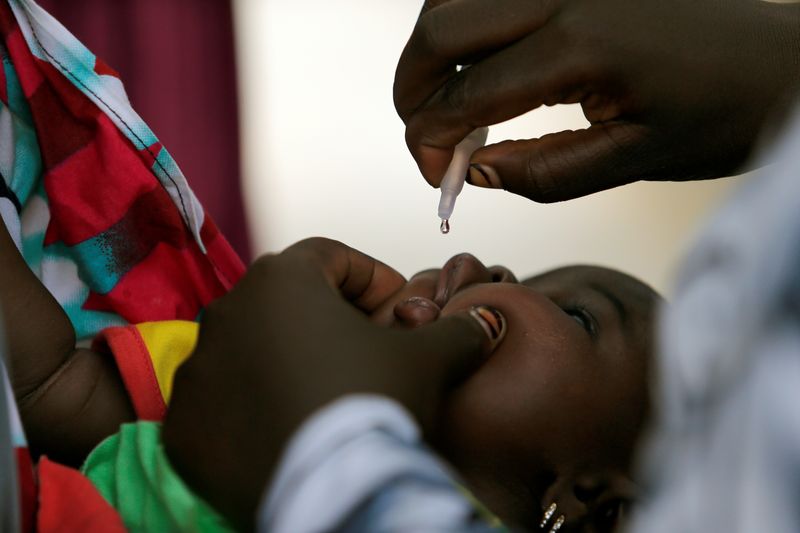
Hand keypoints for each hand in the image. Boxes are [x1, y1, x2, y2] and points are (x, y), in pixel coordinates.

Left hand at [162, 238, 504, 528]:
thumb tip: (486, 320)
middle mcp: (227, 312)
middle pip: (290, 301)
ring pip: (252, 350)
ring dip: (291, 361)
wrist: (331, 491)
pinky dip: (254, 407)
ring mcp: (197, 370)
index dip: (375, 278)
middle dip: (333, 320)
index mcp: (281, 279)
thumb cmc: (374, 404)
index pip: (332, 256)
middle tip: (371, 354)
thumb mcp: (429, 358)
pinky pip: (223, 403)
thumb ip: (457, 328)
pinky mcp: (183, 426)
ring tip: (330, 394)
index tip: (402, 310)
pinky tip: (291, 429)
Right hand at [394, 0, 799, 201]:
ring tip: (446, 101)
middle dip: (412, 92)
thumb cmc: (722, 113)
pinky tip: (479, 60)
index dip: (430, 140)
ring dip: (433, 51)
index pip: (466, 94)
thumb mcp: (634, 160)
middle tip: (423, 138)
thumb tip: (474, 172)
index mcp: (580, 44)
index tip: (435, 175)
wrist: (780, 61)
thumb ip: (543, 172)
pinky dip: (466, 21)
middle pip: (440, 29)